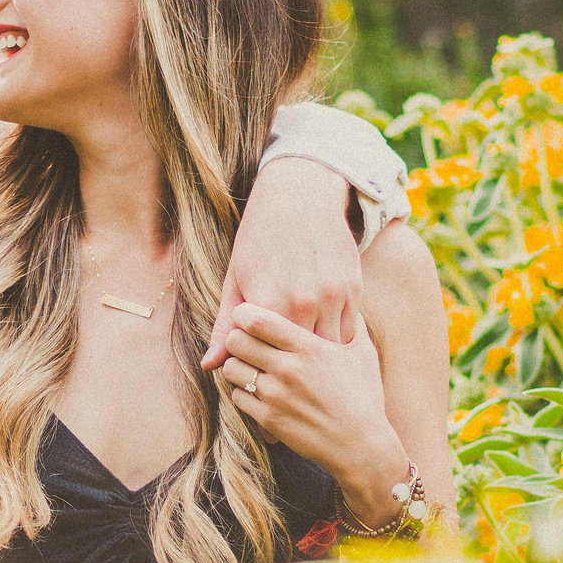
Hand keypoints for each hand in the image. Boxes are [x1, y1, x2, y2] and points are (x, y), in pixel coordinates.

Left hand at [203, 158, 360, 366]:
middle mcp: (302, 302)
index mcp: (268, 304)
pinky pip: (349, 329)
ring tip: (308, 355)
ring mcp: (331, 296)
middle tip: (286, 363)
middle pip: (299, 355)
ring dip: (318, 352)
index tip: (261, 361)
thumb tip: (209, 366)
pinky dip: (337, 336)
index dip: (262, 361)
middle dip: (292, 362)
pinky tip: (326, 335)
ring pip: (328, 346)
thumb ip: (225, 326)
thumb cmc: (260, 238)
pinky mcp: (353, 288)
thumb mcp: (236, 279)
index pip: (264, 355)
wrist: (300, 196)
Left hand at [214, 302, 410, 518]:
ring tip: (252, 368)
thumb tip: (351, 305)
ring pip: (232, 369)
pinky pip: (238, 396)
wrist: (362, 446)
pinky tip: (260, 392)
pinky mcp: (269, 419)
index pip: (257, 319)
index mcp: (309, 347)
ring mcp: (276, 395)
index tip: (248, 316)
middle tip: (246, 342)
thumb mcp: (363, 354)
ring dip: (238, 366)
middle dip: (237, 338)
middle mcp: (288, 368)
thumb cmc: (364, 397)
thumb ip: (353, 325)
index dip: (244, 314)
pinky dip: (244, 393)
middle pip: (236, 341)